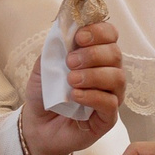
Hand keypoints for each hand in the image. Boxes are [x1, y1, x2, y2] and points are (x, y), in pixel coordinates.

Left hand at [20, 20, 125, 154]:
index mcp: (96, 55)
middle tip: (70, 62)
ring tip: (71, 80)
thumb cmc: (45, 94)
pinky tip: (75, 96)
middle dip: (93, 54)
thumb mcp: (44, 65)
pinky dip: (93, 96)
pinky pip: (110, 103)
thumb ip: (55, 47)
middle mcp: (108, 73)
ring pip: (117, 78)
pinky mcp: (108, 118)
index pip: (110, 35)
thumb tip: (65, 29)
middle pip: (115, 54)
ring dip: (93, 75)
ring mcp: (111, 95)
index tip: (79, 37)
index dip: (99, 32)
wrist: (37, 125)